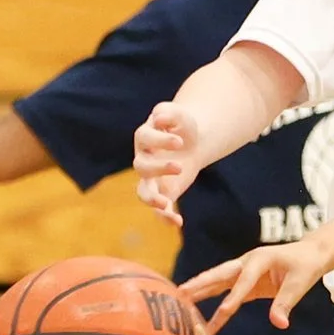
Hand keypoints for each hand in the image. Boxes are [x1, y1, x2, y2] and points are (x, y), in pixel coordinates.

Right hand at [133, 100, 199, 223]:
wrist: (192, 142)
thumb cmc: (182, 125)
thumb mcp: (179, 114)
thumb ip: (169, 113)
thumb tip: (158, 120)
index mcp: (144, 137)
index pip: (145, 138)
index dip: (160, 141)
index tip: (180, 142)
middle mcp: (143, 160)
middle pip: (141, 167)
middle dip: (159, 168)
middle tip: (180, 166)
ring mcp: (151, 179)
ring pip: (143, 192)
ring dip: (152, 199)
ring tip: (164, 204)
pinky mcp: (163, 193)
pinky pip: (158, 210)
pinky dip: (165, 217)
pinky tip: (178, 222)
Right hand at [179, 236, 330, 332]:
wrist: (309, 254)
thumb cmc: (306, 265)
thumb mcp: (300, 283)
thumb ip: (286, 303)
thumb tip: (279, 324)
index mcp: (259, 259)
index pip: (244, 281)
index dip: (234, 296)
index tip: (223, 312)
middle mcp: (246, 263)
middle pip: (218, 274)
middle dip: (199, 284)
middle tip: (180, 293)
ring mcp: (243, 272)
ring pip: (216, 283)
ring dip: (199, 292)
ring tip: (179, 302)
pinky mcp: (244, 283)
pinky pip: (225, 294)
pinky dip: (213, 304)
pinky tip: (201, 318)